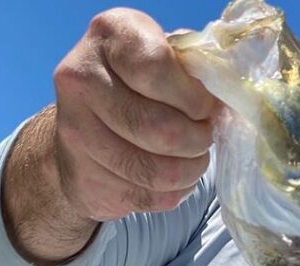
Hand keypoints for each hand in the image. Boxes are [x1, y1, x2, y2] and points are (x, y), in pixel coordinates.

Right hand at [51, 8, 219, 220]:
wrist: (84, 124)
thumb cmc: (137, 83)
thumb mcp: (162, 55)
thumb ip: (190, 70)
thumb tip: (223, 101)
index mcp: (110, 35)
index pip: (157, 69)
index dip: (192, 97)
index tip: (206, 108)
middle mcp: (82, 80)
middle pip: (160, 129)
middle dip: (197, 141)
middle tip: (205, 139)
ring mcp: (76, 132)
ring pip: (154, 172)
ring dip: (189, 172)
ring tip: (195, 161)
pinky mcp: (84, 178)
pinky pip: (145, 197)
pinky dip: (172, 194)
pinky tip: (176, 180)